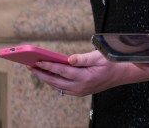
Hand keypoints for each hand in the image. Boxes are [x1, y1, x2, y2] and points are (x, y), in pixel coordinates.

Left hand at [28, 50, 144, 96]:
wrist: (120, 74)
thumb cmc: (109, 62)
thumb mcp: (98, 57)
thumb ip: (82, 58)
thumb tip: (68, 59)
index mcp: (85, 77)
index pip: (61, 71)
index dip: (48, 66)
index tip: (36, 61)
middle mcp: (81, 86)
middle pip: (55, 81)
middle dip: (41, 73)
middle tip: (28, 65)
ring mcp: (80, 91)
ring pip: (57, 85)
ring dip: (45, 77)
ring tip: (33, 69)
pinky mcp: (79, 91)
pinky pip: (62, 87)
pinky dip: (53, 81)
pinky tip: (45, 74)